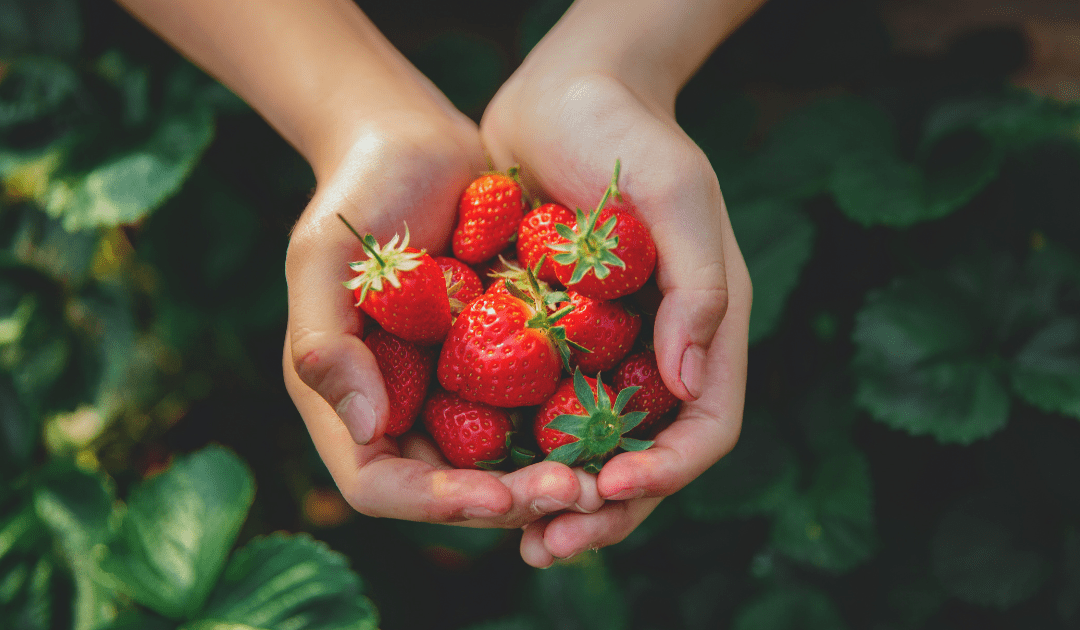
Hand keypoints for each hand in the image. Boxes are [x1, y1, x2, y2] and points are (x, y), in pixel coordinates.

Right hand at [283, 108, 600, 529]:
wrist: (416, 144)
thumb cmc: (358, 193)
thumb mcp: (324, 258)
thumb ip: (325, 342)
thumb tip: (363, 430)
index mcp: (348, 398)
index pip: (380, 484)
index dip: (436, 501)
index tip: (500, 496)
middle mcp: (400, 408)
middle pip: (451, 488)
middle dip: (512, 499)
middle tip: (577, 491)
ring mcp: (451, 389)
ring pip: (500, 462)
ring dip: (548, 476)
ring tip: (603, 473)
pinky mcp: (498, 362)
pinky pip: (532, 411)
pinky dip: (567, 428)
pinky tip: (615, 424)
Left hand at [481, 62, 751, 565]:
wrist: (561, 93)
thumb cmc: (627, 134)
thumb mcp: (677, 194)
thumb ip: (700, 286)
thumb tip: (691, 384)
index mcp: (704, 327)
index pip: (704, 427)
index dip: (666, 471)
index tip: (609, 484)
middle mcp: (659, 352)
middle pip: (646, 458)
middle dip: (606, 509)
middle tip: (549, 544)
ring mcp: (605, 351)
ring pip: (592, 449)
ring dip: (561, 500)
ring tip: (519, 537)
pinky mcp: (552, 340)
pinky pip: (540, 412)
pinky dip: (520, 451)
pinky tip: (480, 476)